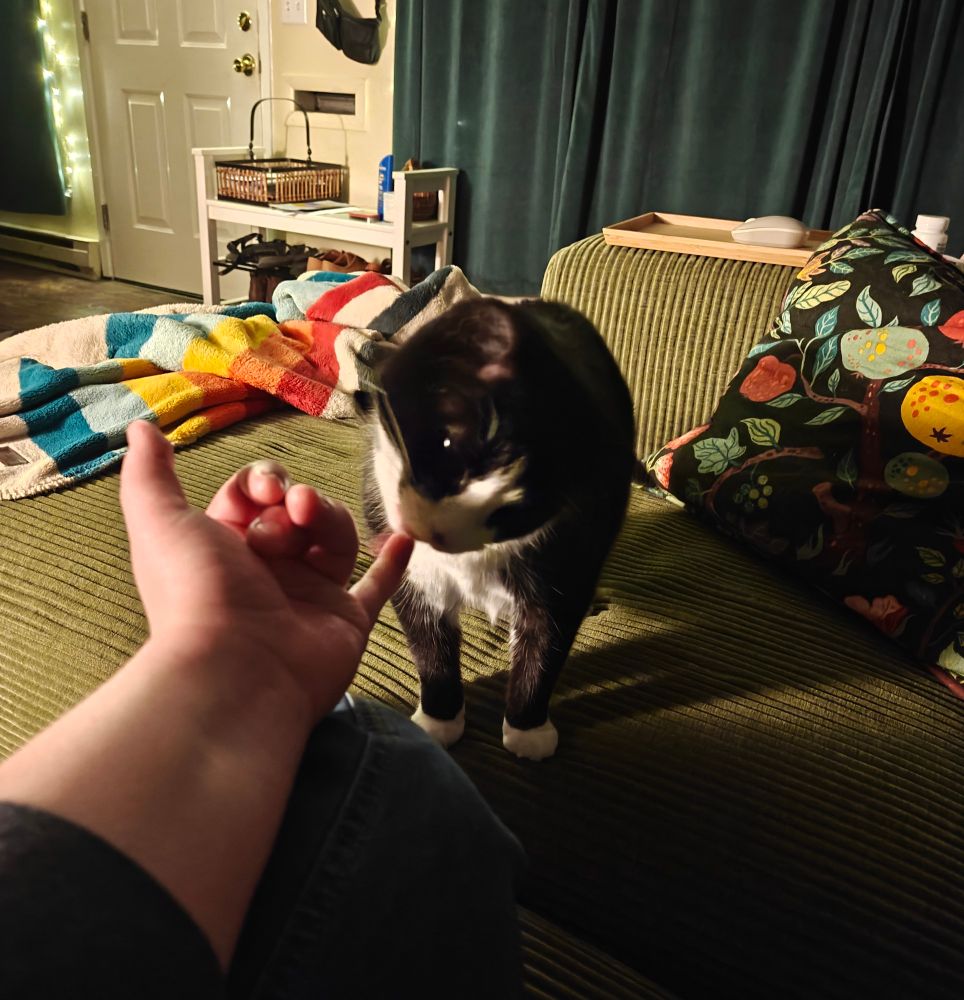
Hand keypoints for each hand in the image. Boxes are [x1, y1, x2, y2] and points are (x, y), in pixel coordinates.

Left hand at [119, 421, 411, 718]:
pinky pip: (375, 587)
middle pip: (296, 508)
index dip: (262, 481)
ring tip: (315, 526)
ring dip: (331, 520)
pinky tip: (402, 538)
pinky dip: (391, 564)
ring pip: (334, 535)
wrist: (237, 670)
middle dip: (296, 500)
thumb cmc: (196, 593)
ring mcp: (309, 594)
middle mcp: (266, 570)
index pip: (254, 492)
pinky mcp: (346, 619)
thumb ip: (150, 475)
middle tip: (292, 513)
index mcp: (224, 547)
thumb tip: (140, 427)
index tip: (264, 489)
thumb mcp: (161, 522)